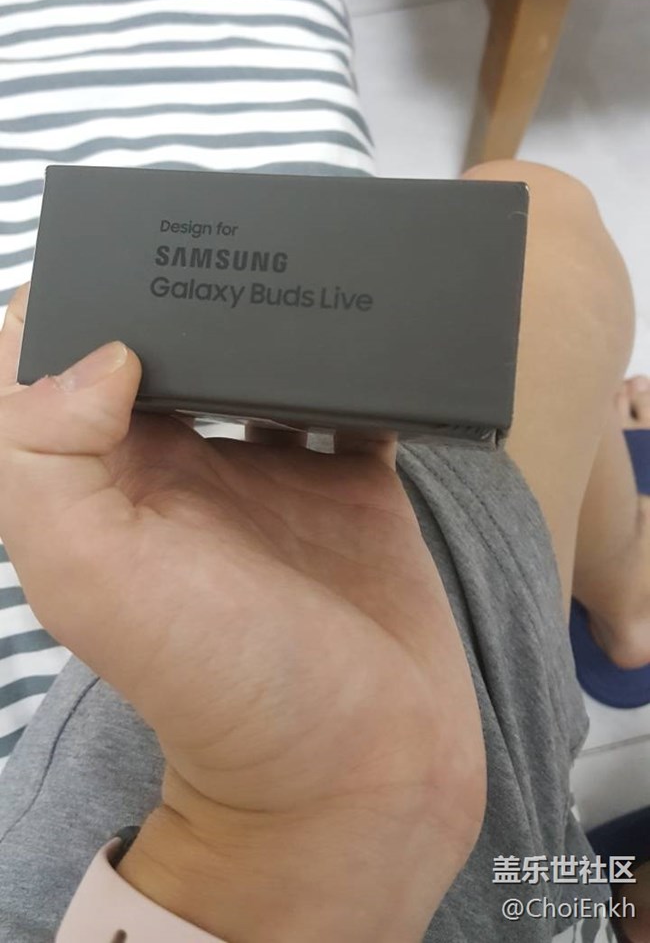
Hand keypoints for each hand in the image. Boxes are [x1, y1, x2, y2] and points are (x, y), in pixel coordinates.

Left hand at [0, 285, 484, 942]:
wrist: (355, 772)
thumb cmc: (220, 685)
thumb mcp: (95, 580)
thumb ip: (49, 460)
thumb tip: (101, 349)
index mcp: (111, 478)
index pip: (68, 364)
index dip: (79, 298)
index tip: (118, 237)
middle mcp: (187, 468)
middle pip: (175, 348)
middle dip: (190, 288)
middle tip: (230, 227)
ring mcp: (276, 473)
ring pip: (265, 363)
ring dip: (277, 315)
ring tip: (304, 255)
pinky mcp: (353, 483)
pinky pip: (353, 399)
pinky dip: (364, 359)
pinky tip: (375, 323)